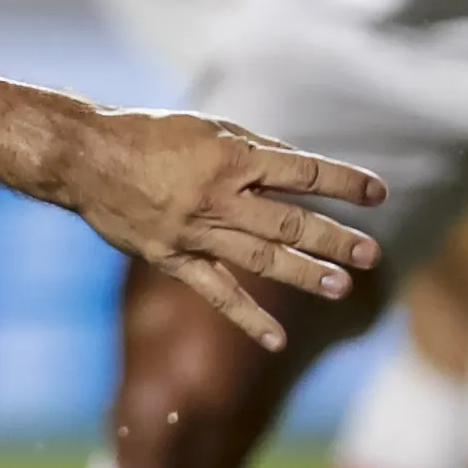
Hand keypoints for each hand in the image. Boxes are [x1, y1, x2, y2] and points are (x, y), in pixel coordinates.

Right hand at [52, 109, 385, 350]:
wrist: (87, 158)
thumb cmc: (152, 135)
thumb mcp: (208, 128)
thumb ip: (254, 149)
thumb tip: (301, 166)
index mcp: (231, 156)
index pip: (301, 171)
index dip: (343, 181)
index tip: (379, 193)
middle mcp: (219, 196)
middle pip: (289, 220)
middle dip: (334, 237)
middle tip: (372, 253)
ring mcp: (196, 232)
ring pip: (260, 258)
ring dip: (303, 274)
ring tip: (340, 288)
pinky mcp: (173, 260)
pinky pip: (217, 292)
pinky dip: (248, 317)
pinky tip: (276, 340)